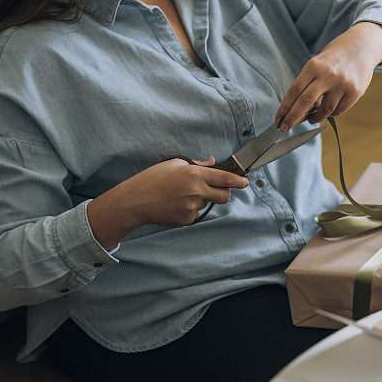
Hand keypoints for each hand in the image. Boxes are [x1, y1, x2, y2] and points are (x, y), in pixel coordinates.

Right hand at [126, 156, 249, 226]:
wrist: (136, 200)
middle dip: (225, 193)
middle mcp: (196, 191)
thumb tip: (212, 162)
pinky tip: (174, 204)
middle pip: (225, 196)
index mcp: (195, 174)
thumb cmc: (153, 179)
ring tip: (179, 194)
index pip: (225, 178)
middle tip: (215, 189)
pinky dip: (189, 209)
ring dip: (200, 199)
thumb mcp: (175, 164)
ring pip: (207, 204)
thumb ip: (197, 165)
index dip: (239, 181)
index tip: (246, 182)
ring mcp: (192, 207)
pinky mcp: (187, 219)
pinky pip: (195, 213)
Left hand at [275, 22, 381, 129]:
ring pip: (325, 110)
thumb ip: (309, 85)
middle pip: (305, 102)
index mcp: (313, 66)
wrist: (361, 46)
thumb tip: (301, 111)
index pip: (294, 91)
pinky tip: (328, 110)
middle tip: (285, 127)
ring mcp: (343, 84)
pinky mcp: (356, 92)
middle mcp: (328, 74)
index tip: (279, 119)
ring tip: (312, 118)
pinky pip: (339, 110)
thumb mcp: (317, 64)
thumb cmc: (334, 58)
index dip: (285, 108)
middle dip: (293, 117)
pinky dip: (331, 114)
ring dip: (316, 118)